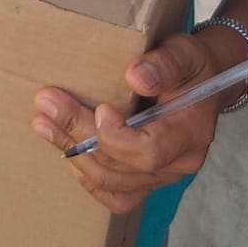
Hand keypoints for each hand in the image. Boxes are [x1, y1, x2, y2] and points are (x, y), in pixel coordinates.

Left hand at [31, 32, 222, 214]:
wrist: (203, 82)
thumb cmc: (193, 66)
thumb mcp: (184, 53)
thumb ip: (164, 63)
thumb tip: (136, 76)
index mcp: (190, 134)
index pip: (149, 152)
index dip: (116, 137)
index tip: (99, 108)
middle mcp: (178, 164)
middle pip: (121, 167)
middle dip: (79, 136)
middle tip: (47, 103)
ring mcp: (161, 176)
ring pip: (111, 182)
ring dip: (73, 152)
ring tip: (44, 122)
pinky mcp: (145, 179)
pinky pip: (115, 194)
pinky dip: (87, 175)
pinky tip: (66, 148)